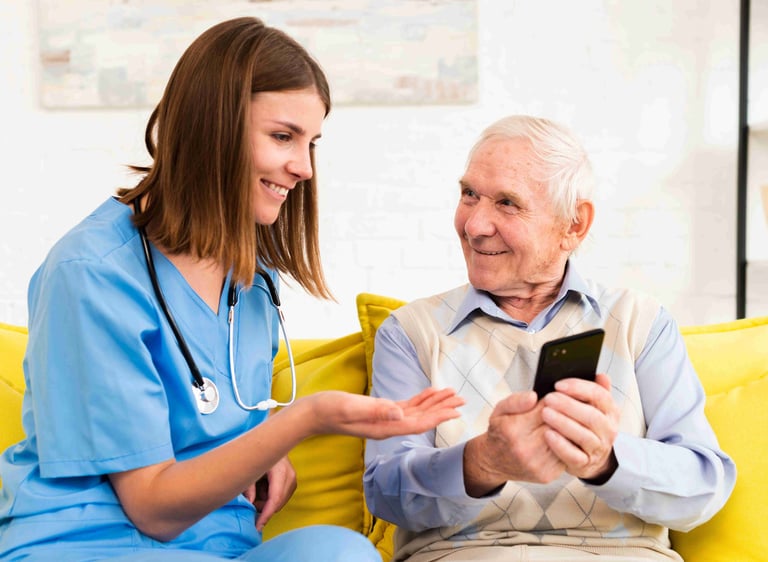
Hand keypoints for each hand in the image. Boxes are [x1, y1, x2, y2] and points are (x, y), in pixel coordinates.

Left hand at [244, 456, 296, 531]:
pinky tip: (264, 487)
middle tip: (251, 500)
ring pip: (280, 502)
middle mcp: (290, 475)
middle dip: (263, 508)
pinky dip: (271, 497)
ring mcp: (293, 478)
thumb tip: (250, 504)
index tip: (257, 526)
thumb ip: (248, 487)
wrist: (271, 441)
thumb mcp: (249, 469)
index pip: (275, 499)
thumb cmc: (256, 453)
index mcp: (280, 471)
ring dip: (267, 502)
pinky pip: (282, 497)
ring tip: (257, 489)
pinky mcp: (293, 480)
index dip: (266, 515)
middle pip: (278, 503)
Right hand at [309, 387, 463, 439]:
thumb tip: (399, 413)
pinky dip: (419, 400)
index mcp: (384, 427)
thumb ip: (376, 410)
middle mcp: (387, 426)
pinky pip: (405, 407)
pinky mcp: (379, 412)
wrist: (313, 413)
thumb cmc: (330, 409)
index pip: (417, 423)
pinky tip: (429, 394)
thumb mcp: (352, 407)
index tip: (455, 410)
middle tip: (462, 399)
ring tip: (452, 395)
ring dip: (434, 403)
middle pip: (422, 418)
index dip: (438, 416)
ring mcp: (384, 420)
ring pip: (416, 412)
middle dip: (443, 409)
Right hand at [464, 391, 564, 495]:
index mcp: (513, 430)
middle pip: (559, 426)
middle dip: (562, 416)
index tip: (553, 399)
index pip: (546, 410)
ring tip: (559, 425)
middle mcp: (525, 449)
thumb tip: (533, 396)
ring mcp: (538, 465)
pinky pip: (567, 455)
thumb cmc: (500, 433)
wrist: (494, 461)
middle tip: (559, 411)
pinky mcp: (548, 474)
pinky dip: (566, 445)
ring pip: (566, 441)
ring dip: (566, 431)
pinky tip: (559, 439)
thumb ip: (516, 400)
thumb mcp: (500, 410)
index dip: (553, 402)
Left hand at [540, 373, 619, 480]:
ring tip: (545, 414)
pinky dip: (560, 445)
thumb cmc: (587, 426)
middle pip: (591, 416)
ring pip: (583, 435)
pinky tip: (548, 435)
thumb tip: (601, 376)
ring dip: (563, 423)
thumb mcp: (594, 407)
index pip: (599, 396)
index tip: (558, 385)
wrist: (591, 458)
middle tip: (549, 399)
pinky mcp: (585, 463)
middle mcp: (608, 430)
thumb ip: (596, 391)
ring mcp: (598, 448)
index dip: (578, 388)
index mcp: (611, 412)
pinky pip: (574, 455)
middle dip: (568, 405)